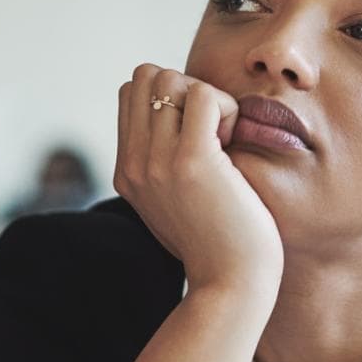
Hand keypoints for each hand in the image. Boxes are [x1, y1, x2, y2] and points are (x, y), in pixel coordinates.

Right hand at [114, 64, 282, 293]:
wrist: (231, 286)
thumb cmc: (220, 245)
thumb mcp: (177, 202)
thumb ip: (166, 165)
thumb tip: (180, 118)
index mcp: (127, 172)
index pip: (130, 93)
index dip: (170, 98)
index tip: (197, 135)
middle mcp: (134, 165)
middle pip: (144, 76)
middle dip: (184, 88)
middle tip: (211, 131)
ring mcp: (158, 163)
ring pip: (170, 78)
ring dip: (206, 97)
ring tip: (223, 139)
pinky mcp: (192, 162)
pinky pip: (203, 94)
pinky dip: (226, 108)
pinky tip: (233, 144)